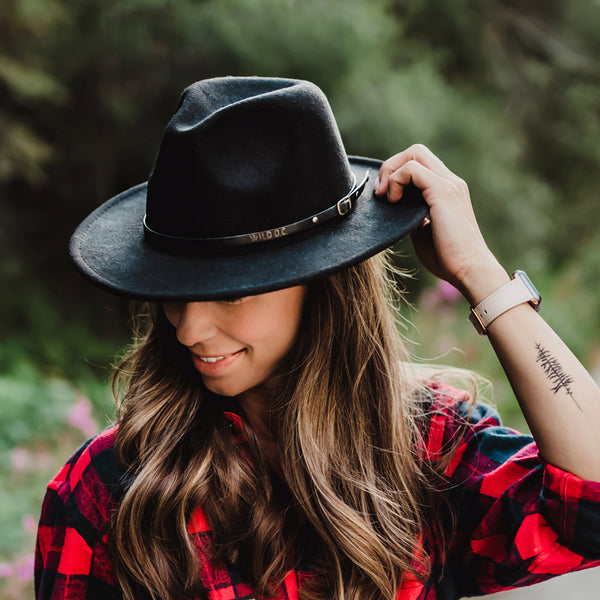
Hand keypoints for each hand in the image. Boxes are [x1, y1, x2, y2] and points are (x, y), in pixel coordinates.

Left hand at [375, 144, 508, 304]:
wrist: (469, 270)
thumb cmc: (449, 259)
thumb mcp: (423, 234)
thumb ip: (413, 218)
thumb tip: (398, 212)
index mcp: (447, 190)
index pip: (420, 162)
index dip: (397, 173)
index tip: (385, 197)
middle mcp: (450, 181)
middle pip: (415, 151)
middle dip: (391, 166)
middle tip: (381, 193)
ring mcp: (448, 184)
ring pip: (414, 153)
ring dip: (391, 171)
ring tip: (386, 197)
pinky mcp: (442, 191)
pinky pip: (412, 169)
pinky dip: (396, 180)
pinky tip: (394, 201)